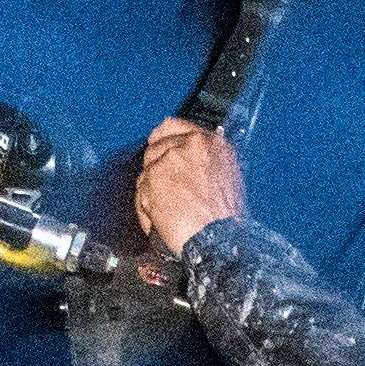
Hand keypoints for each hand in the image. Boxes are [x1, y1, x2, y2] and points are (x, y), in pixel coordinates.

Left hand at [125, 120, 243, 262]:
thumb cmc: (224, 219)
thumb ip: (201, 163)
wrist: (219, 239)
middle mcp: (188, 146)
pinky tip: (163, 220)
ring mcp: (168, 161)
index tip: (155, 144)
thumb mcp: (224, 179)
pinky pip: (140, 193)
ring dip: (153, 194)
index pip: (172, 126)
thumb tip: (183, 160)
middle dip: (156, 172)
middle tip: (168, 194)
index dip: (160, 138)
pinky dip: (146, 209)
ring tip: (171, 213)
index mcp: (209, 144)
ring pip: (146, 174)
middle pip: (154, 150)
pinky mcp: (152, 179)